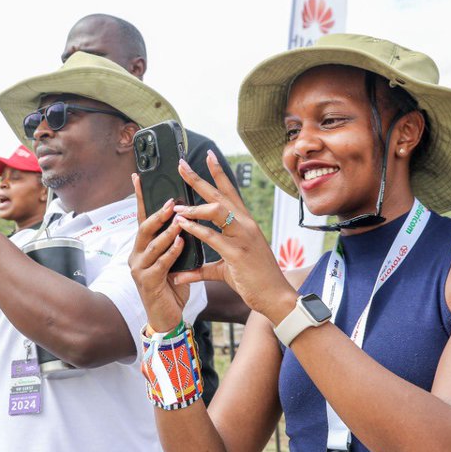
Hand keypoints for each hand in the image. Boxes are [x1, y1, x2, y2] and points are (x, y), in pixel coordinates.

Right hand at [129, 177, 193, 333]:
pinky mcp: (148, 283)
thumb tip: (184, 217)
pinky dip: (171, 252)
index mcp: (142, 247)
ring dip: (166, 231)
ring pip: (151, 245)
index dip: (141, 198)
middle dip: (158, 213)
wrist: (167, 318)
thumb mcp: (173, 260)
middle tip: (172, 201)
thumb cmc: (172, 287)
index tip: (139, 177)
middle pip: (143, 228)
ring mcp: (139, 269)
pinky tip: (182, 243)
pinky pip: (160, 264)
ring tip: (179, 220)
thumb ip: (174, 241)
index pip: (142, 218)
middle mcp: (136, 255)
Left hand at [169, 152, 296, 323]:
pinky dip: (196, 229)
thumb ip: (202, 268)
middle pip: (220, 195)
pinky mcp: (238, 253)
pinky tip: (182, 224)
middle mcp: (245, 224)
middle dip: (198, 179)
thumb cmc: (253, 279)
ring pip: (217, 211)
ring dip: (194, 207)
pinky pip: (214, 236)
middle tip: (181, 164)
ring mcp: (243, 237)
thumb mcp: (224, 269)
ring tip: (176, 206)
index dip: (218, 172)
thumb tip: (181, 273)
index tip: (208, 155)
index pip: (230, 191)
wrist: (274, 296)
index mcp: (244, 222)